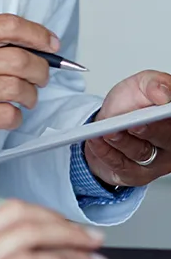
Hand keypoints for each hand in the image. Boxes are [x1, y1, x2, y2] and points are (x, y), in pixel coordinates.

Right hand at [0, 14, 55, 160]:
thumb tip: (30, 46)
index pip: (7, 25)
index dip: (37, 34)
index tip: (50, 43)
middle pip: (20, 59)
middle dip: (41, 70)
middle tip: (41, 75)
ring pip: (18, 88)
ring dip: (30, 96)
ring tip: (23, 97)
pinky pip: (8, 115)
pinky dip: (15, 116)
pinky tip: (5, 113)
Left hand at [85, 70, 170, 187]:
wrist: (109, 120)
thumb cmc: (129, 103)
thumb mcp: (140, 85)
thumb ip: (153, 84)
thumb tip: (164, 93)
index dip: (168, 119)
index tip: (163, 108)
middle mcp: (169, 143)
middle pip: (164, 139)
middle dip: (149, 131)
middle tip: (134, 124)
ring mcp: (155, 161)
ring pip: (140, 153)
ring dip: (122, 142)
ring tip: (108, 132)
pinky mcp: (136, 174)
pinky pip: (121, 166)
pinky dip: (106, 152)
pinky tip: (95, 141)